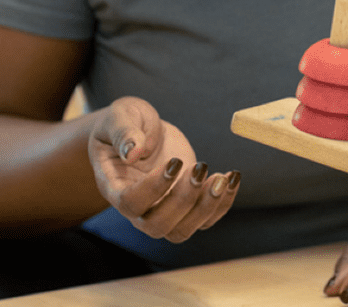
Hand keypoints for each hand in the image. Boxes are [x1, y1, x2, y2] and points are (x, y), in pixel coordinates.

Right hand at [88, 96, 240, 241]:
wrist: (140, 132)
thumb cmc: (125, 123)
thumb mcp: (121, 116)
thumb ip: (124, 132)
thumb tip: (133, 151)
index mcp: (115, 186)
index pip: (131, 203)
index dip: (154, 188)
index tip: (175, 161)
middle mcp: (137, 207)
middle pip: (157, 225)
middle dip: (184, 200)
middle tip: (200, 168)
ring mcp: (161, 209)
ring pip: (181, 231)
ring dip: (206, 207)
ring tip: (222, 177)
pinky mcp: (185, 205)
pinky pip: (204, 220)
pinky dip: (222, 204)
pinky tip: (232, 177)